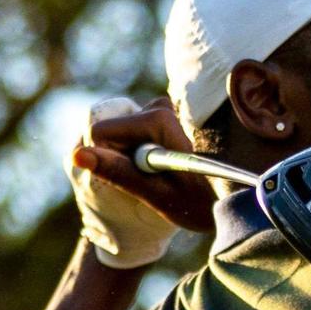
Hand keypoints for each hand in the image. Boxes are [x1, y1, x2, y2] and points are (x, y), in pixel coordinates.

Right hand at [69, 97, 216, 243]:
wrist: (232, 199)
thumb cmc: (198, 204)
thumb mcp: (155, 195)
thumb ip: (117, 173)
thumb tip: (78, 155)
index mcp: (157, 119)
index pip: (101, 134)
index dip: (113, 162)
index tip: (144, 179)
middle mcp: (161, 105)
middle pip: (112, 131)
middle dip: (125, 158)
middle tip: (159, 180)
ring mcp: (163, 108)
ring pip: (122, 133)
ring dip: (137, 158)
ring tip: (167, 175)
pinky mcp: (163, 114)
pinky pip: (134, 133)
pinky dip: (144, 152)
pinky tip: (168, 166)